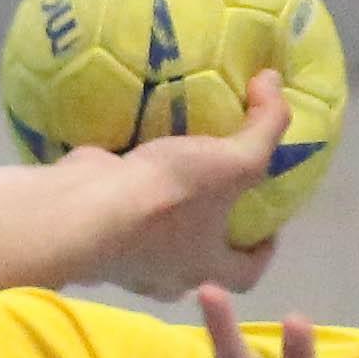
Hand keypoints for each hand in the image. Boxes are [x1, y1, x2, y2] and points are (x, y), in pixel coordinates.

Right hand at [83, 72, 298, 301]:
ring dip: (168, 213)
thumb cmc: (167, 199)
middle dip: (211, 229)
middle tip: (217, 189)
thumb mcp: (232, 161)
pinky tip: (132, 158)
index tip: (266, 224)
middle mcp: (168, 275)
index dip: (263, 250)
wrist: (82, 209)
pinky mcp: (96, 234)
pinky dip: (128, 194)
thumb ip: (264, 127)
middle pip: (200, 258)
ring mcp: (127, 259)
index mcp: (208, 268)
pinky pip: (120, 216)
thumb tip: (276, 82)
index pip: (248, 274)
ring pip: (157, 240)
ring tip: (175, 169)